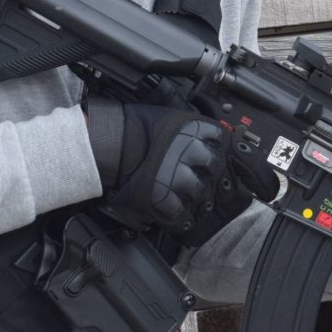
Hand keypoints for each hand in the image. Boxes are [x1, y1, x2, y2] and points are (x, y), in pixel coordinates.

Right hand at [88, 101, 226, 231]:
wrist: (111, 143)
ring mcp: (178, 175)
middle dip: (210, 172)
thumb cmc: (136, 127)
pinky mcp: (164, 196)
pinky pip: (180, 211)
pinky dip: (180, 214)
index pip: (220, 138)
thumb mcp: (170, 118)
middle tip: (200, 174)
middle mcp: (190, 151)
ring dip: (196, 194)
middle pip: (214, 166)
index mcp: (192, 129)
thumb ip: (191, 130)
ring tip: (186, 192)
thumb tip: (207, 140)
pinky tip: (175, 209)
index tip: (214, 152)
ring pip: (201, 191)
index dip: (218, 147)